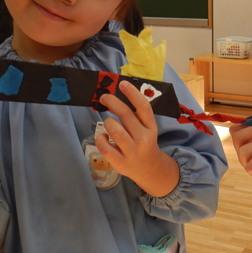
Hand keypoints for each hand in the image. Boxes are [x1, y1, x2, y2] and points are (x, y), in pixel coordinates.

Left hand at [96, 81, 178, 195]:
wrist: (149, 169)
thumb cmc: (144, 144)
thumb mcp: (147, 129)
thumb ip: (137, 117)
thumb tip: (117, 97)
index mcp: (151, 127)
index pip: (143, 107)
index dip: (132, 93)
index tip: (122, 83)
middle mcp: (143, 139)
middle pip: (125, 115)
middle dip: (112, 102)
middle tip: (104, 97)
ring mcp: (132, 151)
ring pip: (114, 129)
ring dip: (107, 122)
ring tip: (108, 123)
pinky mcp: (120, 162)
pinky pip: (104, 146)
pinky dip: (100, 139)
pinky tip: (103, 138)